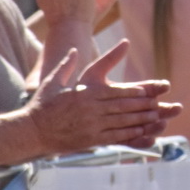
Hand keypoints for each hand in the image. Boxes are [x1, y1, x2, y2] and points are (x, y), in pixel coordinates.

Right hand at [26, 42, 178, 155]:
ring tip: (155, 118)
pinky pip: (114, 137)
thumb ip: (66, 65)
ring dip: (140, 120)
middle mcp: (91, 109)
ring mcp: (91, 125)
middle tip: (157, 104)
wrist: (31, 131)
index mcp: (84, 94)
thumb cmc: (42, 106)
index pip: (113, 91)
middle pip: (122, 106)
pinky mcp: (90, 140)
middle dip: (141, 106)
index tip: (144, 92)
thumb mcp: (52, 81)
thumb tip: (75, 49)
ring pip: (122, 121)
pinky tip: (141, 133)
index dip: (131, 92)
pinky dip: (129, 134)